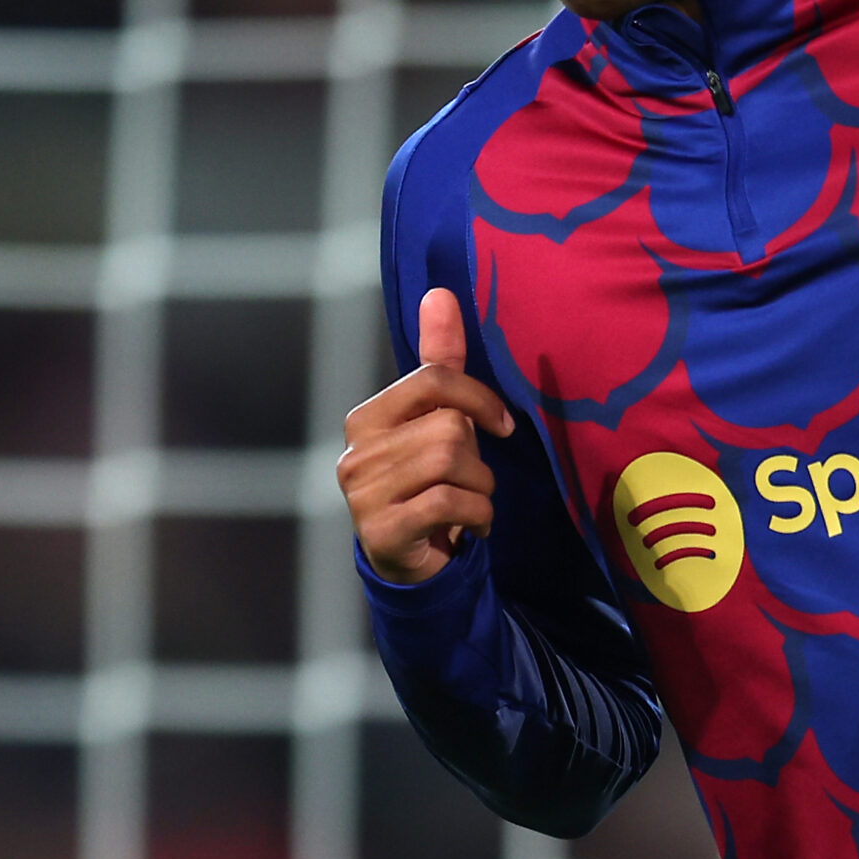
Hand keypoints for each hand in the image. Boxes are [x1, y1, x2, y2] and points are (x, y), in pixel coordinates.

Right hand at [337, 288, 516, 584]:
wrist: (412, 564)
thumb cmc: (428, 482)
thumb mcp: (437, 419)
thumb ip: (438, 360)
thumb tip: (440, 294)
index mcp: (367, 418)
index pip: (432, 380)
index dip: (478, 399)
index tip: (502, 426)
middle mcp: (356, 452)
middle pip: (448, 428)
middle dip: (477, 459)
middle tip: (469, 482)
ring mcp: (363, 495)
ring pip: (452, 465)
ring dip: (480, 490)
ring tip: (468, 505)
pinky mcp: (382, 532)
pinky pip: (452, 504)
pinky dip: (478, 517)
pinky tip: (469, 528)